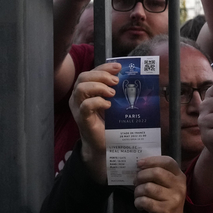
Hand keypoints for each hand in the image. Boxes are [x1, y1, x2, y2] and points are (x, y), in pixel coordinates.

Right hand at [69, 62, 120, 182]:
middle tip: (116, 82)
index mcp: (87, 90)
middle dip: (101, 75)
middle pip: (83, 77)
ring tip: (112, 93)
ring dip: (98, 87)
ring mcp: (78, 108)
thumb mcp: (115, 103)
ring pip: (81, 88)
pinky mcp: (82, 119)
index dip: (104, 67)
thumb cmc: (110, 122)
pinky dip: (97, 102)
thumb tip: (133, 78)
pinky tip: (108, 105)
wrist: (105, 144)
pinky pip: (85, 106)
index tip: (119, 67)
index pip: (91, 72)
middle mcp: (79, 97)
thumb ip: (118, 91)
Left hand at [134, 156, 187, 212]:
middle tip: (136, 181)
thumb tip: (139, 166)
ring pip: (147, 187)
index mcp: (179, 177)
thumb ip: (159, 175)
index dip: (152, 160)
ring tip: (138, 195)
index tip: (139, 164)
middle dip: (141, 176)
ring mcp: (172, 199)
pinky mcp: (163, 211)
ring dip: (137, 191)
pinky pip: (144, 201)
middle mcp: (179, 186)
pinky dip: (138, 202)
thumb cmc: (166, 202)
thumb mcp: (168, 186)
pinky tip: (140, 205)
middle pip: (156, 173)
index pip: (168, 162)